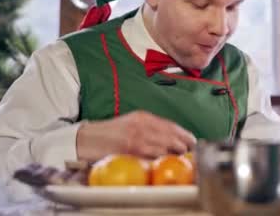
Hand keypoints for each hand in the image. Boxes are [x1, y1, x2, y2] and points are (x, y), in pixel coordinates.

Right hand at [76, 111, 196, 161]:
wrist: (86, 139)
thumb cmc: (109, 134)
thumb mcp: (131, 123)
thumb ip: (149, 127)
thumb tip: (169, 136)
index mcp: (143, 117)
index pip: (171, 125)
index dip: (184, 134)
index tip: (192, 141)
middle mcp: (142, 124)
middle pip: (172, 135)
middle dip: (183, 144)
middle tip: (189, 151)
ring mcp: (138, 137)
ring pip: (165, 146)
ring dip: (174, 153)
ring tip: (180, 157)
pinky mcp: (132, 149)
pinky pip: (152, 155)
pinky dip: (161, 159)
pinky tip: (164, 161)